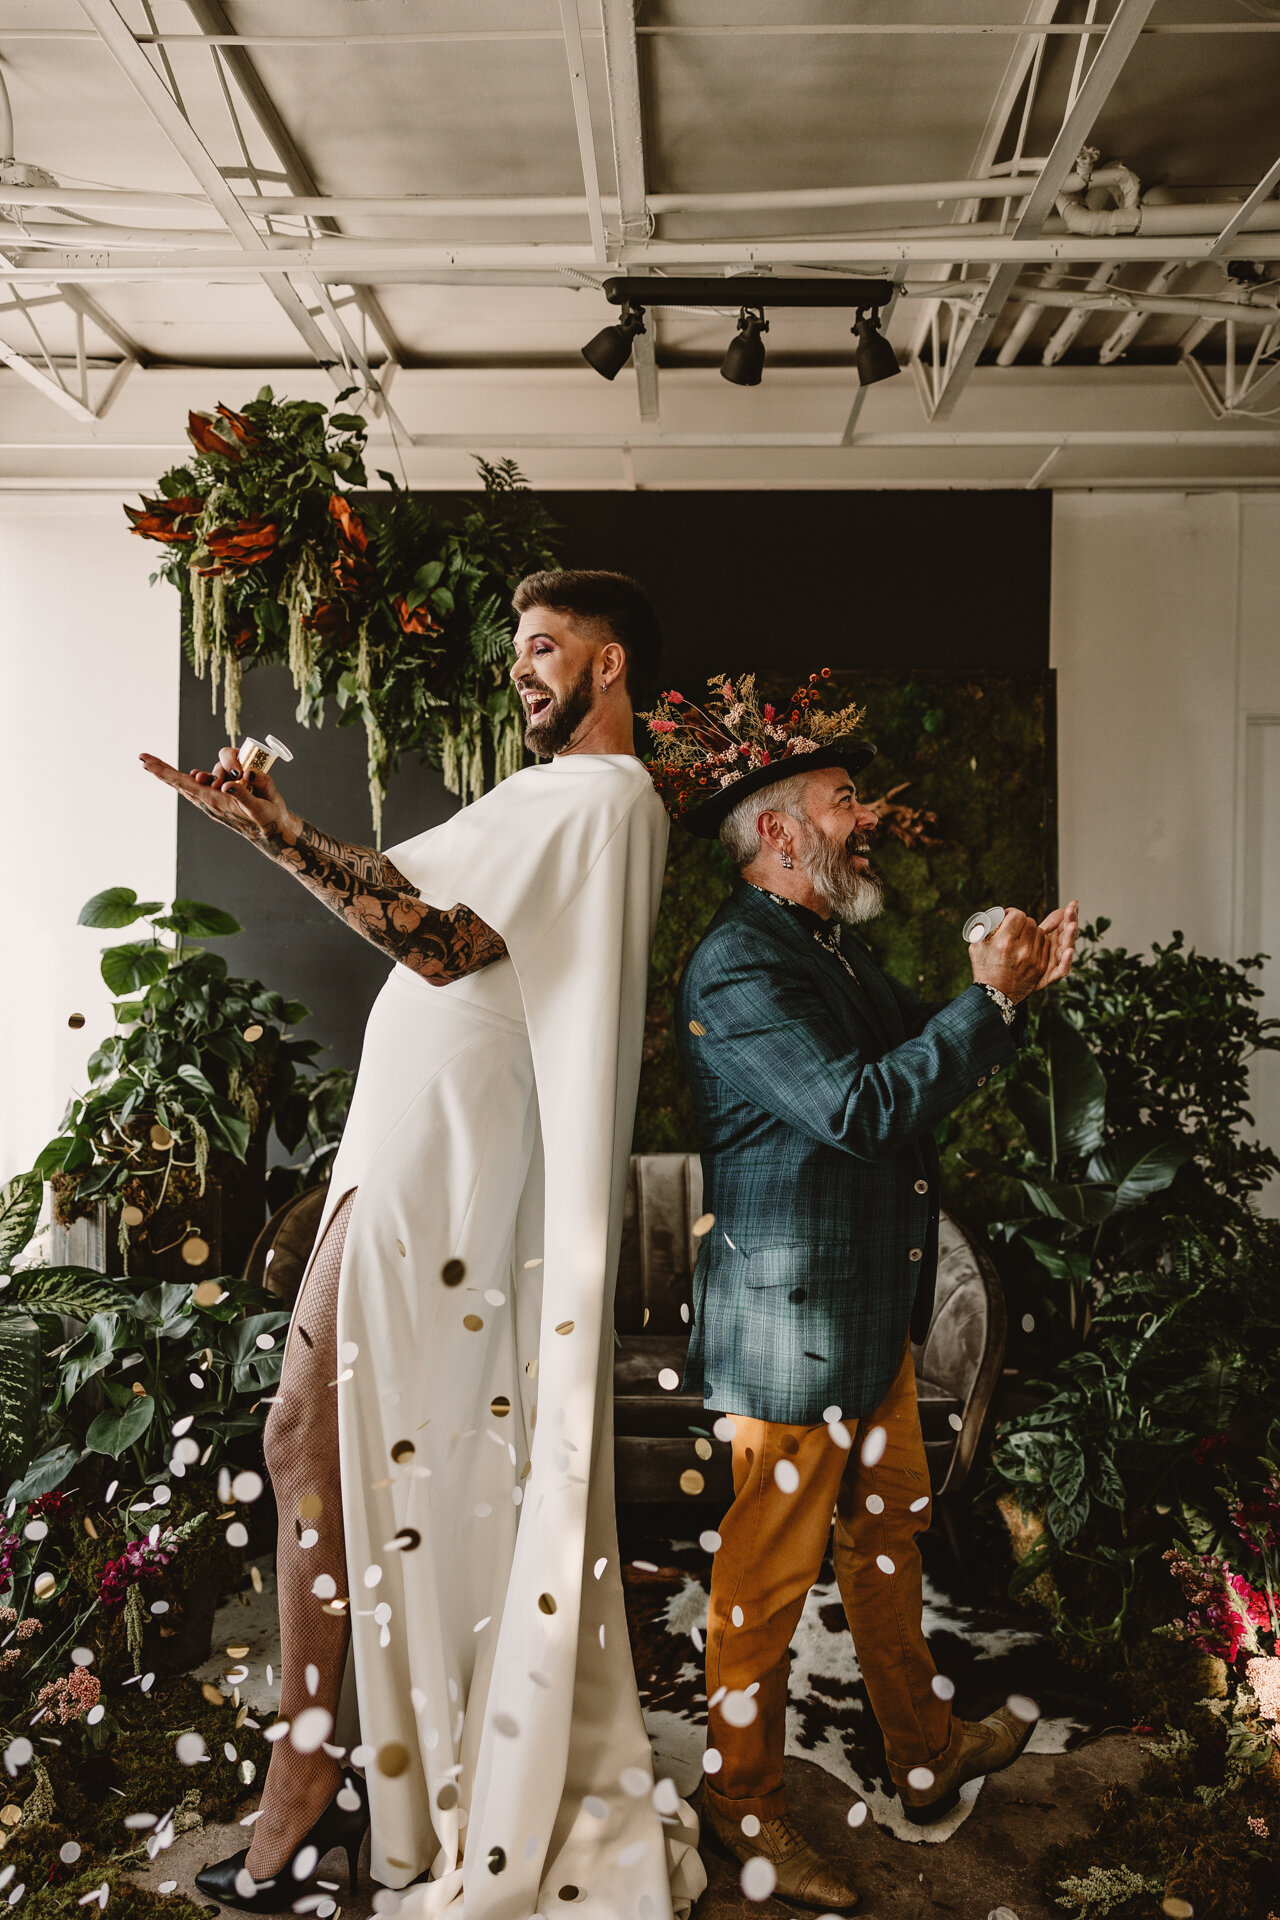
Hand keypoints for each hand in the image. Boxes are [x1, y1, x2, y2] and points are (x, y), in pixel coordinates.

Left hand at [139, 747, 296, 848]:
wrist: (273, 832)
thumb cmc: (268, 819)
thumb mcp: (260, 807)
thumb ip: (244, 795)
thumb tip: (227, 785)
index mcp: (215, 802)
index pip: (184, 784)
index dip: (164, 772)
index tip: (146, 763)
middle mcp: (209, 800)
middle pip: (179, 782)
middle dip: (161, 769)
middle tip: (142, 757)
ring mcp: (212, 799)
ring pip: (200, 777)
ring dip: (213, 770)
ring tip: (240, 772)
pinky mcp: (219, 798)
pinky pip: (204, 783)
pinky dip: (203, 776)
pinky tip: (204, 775)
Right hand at [969, 906, 1054, 1004]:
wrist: (995, 995)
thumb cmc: (984, 969)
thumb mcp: (976, 946)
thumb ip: (984, 928)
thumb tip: (993, 915)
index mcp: (1004, 943)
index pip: (1017, 915)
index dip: (1012, 913)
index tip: (1008, 917)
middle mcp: (1021, 950)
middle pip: (1030, 922)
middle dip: (1021, 921)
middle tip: (1014, 927)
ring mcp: (1033, 958)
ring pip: (1039, 931)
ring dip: (1031, 931)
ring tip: (1021, 937)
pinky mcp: (1040, 966)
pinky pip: (1044, 944)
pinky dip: (1037, 942)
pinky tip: (1028, 946)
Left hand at [1034, 899, 1078, 990]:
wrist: (1013, 983)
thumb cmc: (1026, 958)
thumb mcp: (1036, 938)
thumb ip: (1048, 925)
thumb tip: (1059, 909)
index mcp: (1056, 939)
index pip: (1065, 923)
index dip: (1070, 914)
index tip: (1073, 903)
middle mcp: (1059, 950)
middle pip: (1068, 934)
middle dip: (1071, 922)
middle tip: (1071, 911)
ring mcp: (1057, 962)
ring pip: (1066, 949)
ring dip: (1070, 937)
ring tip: (1072, 926)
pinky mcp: (1053, 976)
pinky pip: (1062, 969)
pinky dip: (1067, 960)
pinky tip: (1068, 951)